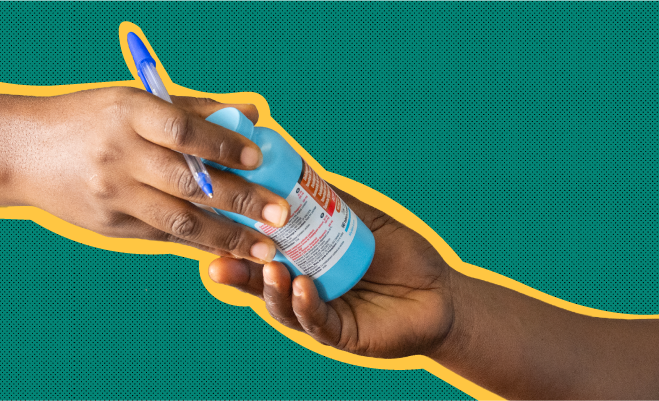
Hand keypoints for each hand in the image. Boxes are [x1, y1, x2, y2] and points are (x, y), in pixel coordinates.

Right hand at [10, 87, 289, 262]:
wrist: (22, 153)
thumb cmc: (91, 120)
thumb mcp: (134, 101)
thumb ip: (195, 109)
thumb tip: (252, 112)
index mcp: (129, 114)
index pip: (182, 131)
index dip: (222, 145)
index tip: (258, 157)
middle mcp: (120, 156)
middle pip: (189, 182)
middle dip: (240, 201)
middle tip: (279, 214)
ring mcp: (113, 195)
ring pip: (179, 220)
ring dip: (227, 236)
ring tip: (264, 248)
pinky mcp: (110, 225)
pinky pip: (162, 234)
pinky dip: (198, 240)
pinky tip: (229, 247)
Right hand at [208, 187, 457, 357]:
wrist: (441, 291)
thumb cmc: (400, 255)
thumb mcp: (360, 220)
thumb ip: (330, 200)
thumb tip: (294, 165)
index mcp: (302, 263)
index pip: (261, 255)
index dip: (238, 245)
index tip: (217, 227)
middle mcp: (304, 291)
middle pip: (262, 284)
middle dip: (239, 273)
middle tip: (220, 259)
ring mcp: (320, 314)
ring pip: (283, 306)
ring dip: (270, 289)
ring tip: (269, 269)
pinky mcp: (342, 334)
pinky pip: (317, 322)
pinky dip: (305, 305)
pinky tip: (301, 286)